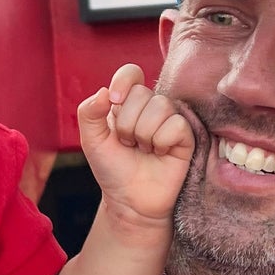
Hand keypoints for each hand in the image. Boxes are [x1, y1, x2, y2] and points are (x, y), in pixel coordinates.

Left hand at [78, 62, 192, 228]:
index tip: (114, 101)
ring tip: (143, 150)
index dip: (123, 82)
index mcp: (129, 103)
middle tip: (128, 143)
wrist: (129, 201)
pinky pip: (176, 125)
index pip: (131, 73)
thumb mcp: (92, 140)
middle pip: (142, 92)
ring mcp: (170, 120)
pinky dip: (162, 142)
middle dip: (128, 123)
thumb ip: (88, 113)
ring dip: (144, 135)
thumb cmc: (113, 170)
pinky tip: (160, 154)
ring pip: (160, 107)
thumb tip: (104, 92)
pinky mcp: (186, 136)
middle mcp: (151, 107)